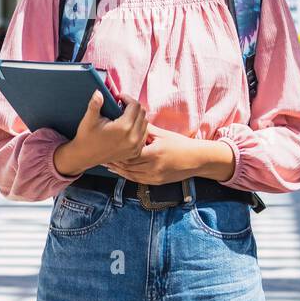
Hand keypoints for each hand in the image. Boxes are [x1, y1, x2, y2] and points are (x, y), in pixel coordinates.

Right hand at [53, 91, 148, 176]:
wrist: (85, 157)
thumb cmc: (86, 137)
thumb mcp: (89, 119)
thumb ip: (95, 104)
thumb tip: (98, 92)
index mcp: (123, 128)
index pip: (135, 106)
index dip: (127, 98)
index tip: (119, 97)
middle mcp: (133, 138)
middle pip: (142, 114)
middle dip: (133, 106)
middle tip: (122, 105)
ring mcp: (135, 146)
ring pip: (145, 124)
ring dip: (137, 117)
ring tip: (125, 115)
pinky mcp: (135, 152)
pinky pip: (143, 136)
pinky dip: (138, 129)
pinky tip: (128, 127)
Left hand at [104, 124, 234, 184]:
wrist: (196, 160)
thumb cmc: (180, 144)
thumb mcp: (163, 134)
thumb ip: (147, 129)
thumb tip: (132, 119)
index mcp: (154, 153)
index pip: (131, 152)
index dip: (119, 150)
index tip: (109, 145)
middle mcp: (153, 167)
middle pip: (128, 165)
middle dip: (116, 160)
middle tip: (103, 156)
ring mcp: (154, 176)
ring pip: (131, 174)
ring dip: (119, 169)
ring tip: (107, 164)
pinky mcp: (155, 182)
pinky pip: (137, 180)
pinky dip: (127, 175)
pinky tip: (120, 171)